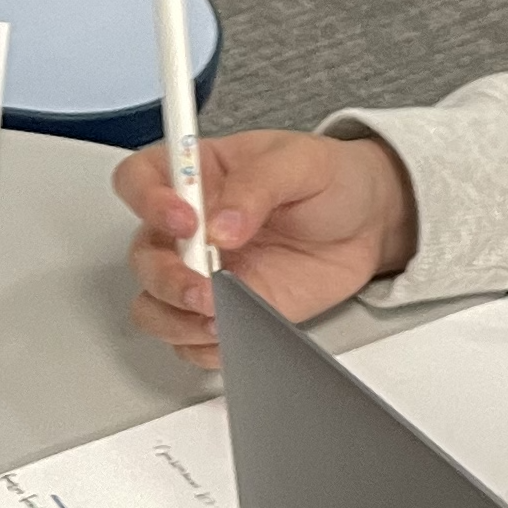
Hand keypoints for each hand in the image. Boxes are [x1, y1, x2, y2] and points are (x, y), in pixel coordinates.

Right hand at [111, 129, 420, 366]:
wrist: (368, 224)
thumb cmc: (331, 181)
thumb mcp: (300, 163)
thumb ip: (257, 186)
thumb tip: (222, 225)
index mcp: (197, 175)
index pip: (138, 180)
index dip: (147, 201)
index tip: (185, 220)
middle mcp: (188, 228)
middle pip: (142, 256)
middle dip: (167, 279)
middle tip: (206, 287)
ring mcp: (203, 274)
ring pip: (154, 306)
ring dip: (178, 319)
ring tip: (219, 315)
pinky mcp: (226, 311)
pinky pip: (192, 341)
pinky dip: (206, 345)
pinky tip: (233, 329)